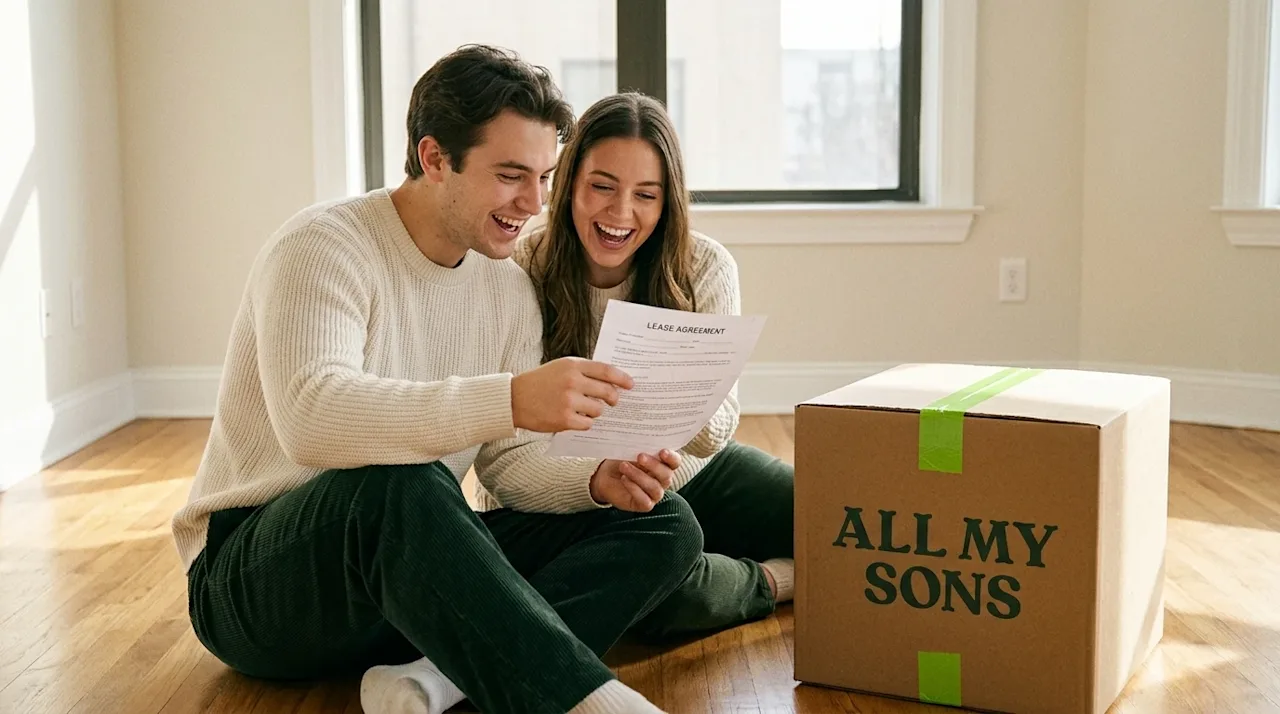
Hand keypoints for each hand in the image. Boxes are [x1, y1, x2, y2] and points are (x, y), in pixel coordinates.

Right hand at [511, 357, 633, 432]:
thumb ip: (583, 371)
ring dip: (595, 411)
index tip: (630, 384)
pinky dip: (585, 423)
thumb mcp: (560, 368)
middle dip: (614, 398)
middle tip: (614, 401)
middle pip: (607, 391)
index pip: (605, 370)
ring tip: (583, 409)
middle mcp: (572, 381)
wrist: (513, 399)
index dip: (621, 378)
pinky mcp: (564, 419)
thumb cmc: (539, 383)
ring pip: (598, 409)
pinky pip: (588, 423)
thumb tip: (610, 381)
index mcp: (572, 365)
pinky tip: (575, 418)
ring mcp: (568, 401)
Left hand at [590, 450, 681, 511]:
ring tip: (624, 466)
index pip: (675, 462)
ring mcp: (655, 494)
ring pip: (654, 487)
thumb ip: (641, 448)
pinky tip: (624, 479)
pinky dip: (634, 488)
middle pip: (666, 475)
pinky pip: (644, 500)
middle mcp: (663, 481)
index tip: (662, 451)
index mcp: (664, 465)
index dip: (672, 458)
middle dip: (654, 465)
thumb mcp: (631, 452)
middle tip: (640, 456)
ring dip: (639, 476)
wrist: (606, 476)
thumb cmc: (623, 461)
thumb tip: (644, 438)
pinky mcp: (645, 505)